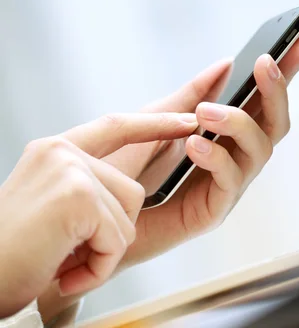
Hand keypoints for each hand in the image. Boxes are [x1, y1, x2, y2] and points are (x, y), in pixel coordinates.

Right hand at [0, 112, 196, 317]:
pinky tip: (65, 273)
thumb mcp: (52, 208)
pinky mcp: (78, 197)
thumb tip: (131, 192)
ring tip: (63, 262)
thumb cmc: (14, 254)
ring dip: (104, 251)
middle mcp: (61, 153)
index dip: (155, 124)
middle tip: (69, 252)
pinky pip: (117, 239)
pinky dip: (98, 267)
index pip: (116, 127)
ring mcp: (70, 171)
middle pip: (132, 190)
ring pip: (129, 215)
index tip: (187, 119)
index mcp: (55, 151)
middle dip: (112, 231)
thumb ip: (87, 188)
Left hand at [104, 37, 298, 266]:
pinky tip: (195, 145)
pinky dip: (217, 158)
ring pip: (260, 150)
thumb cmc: (127, 168)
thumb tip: (226, 63)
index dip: (286, 74)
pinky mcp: (213, 211)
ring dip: (239, 123)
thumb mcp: (157, 119)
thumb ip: (191, 95)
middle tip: (264, 63)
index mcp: (225, 135)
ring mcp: (227, 185)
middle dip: (276, 91)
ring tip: (206, 112)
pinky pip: (230, 182)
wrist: (97, 214)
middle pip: (275, 124)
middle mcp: (234, 158)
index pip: (264, 101)